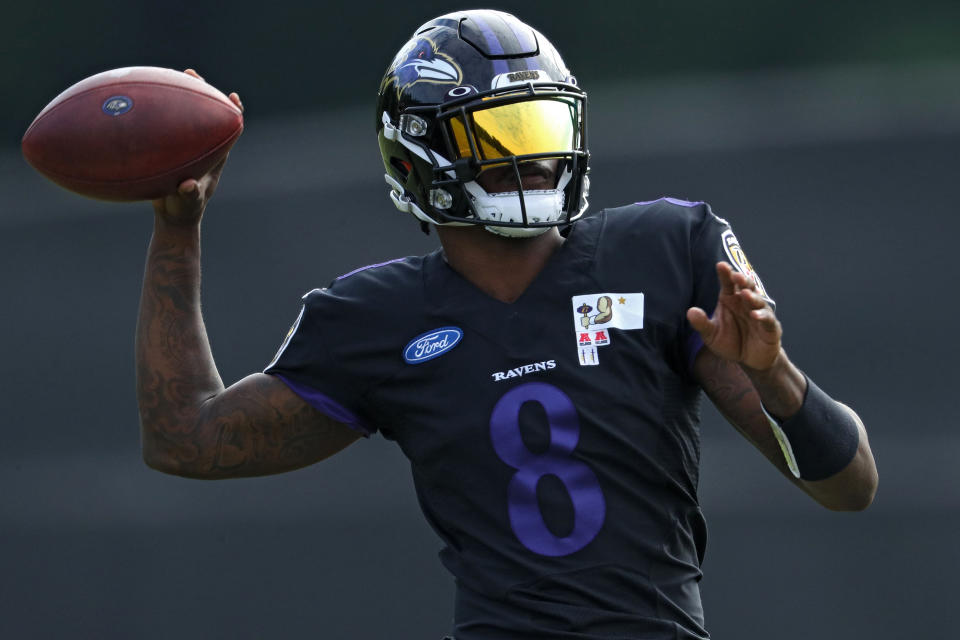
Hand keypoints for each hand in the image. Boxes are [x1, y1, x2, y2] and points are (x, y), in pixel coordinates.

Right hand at [151, 68, 242, 226]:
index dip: (233, 112)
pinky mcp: (168, 150)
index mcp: (215, 157)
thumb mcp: (187, 203)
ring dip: (178, 95)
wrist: (172, 218)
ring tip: (168, 75)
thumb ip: (189, 194)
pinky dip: (154, 114)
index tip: (232, 97)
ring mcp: (185, 146)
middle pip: (206, 113)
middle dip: (202, 92)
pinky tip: (138, 99)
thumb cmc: (185, 211)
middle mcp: (202, 147)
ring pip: (183, 115)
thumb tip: (187, 185)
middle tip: (192, 74)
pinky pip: (162, 127)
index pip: (230, 130)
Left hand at [687, 262, 781, 370]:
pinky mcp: (770, 327)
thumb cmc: (730, 341)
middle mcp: (745, 302)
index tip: (720, 265)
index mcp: (730, 299)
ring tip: (744, 293)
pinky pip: (767, 319)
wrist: (748, 360)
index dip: (725, 274)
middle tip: (736, 275)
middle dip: (742, 280)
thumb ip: (702, 324)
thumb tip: (690, 312)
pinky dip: (762, 316)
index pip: (728, 283)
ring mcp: (760, 313)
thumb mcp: (711, 335)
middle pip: (745, 287)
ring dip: (752, 296)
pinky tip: (755, 315)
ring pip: (758, 300)